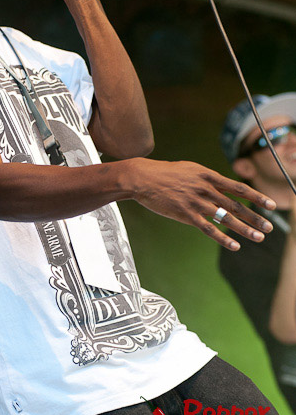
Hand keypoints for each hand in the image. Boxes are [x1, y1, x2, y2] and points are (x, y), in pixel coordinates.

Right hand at [130, 159, 275, 250]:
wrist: (143, 178)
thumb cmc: (165, 173)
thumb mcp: (190, 169)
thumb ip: (206, 178)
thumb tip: (220, 186)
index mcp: (208, 176)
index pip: (238, 188)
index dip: (256, 197)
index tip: (271, 205)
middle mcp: (205, 189)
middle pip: (236, 205)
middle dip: (255, 217)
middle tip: (270, 227)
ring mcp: (196, 202)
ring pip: (226, 218)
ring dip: (244, 229)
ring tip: (259, 237)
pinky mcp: (186, 214)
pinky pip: (208, 229)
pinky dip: (223, 238)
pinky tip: (235, 245)